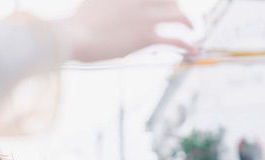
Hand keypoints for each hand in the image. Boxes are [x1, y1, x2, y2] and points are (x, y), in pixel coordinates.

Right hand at [59, 0, 195, 61]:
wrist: (71, 35)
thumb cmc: (78, 21)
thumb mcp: (95, 0)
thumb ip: (110, 1)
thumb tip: (110, 5)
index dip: (163, 2)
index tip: (164, 6)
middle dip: (175, 7)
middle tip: (177, 16)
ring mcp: (145, 15)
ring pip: (178, 14)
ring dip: (189, 22)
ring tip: (191, 29)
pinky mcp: (145, 35)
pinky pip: (174, 39)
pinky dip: (187, 44)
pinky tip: (193, 49)